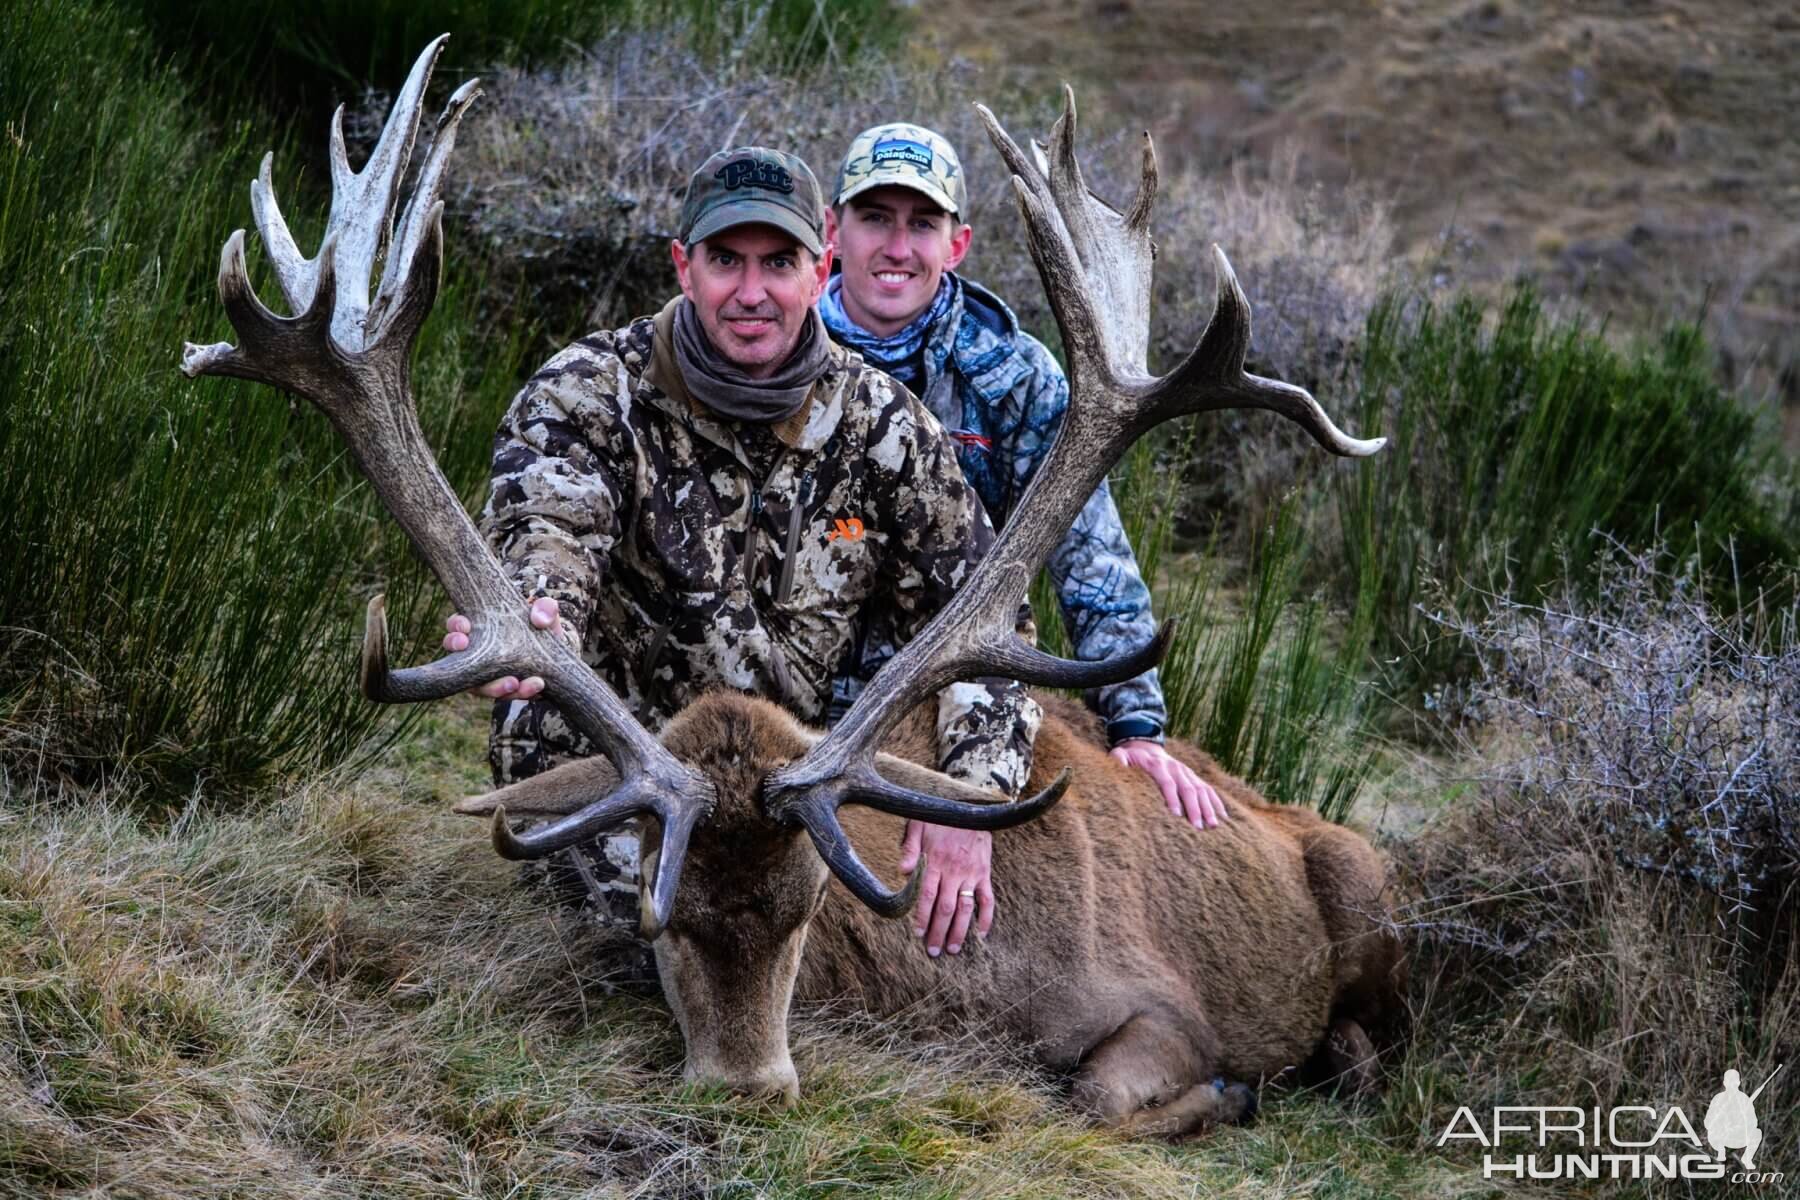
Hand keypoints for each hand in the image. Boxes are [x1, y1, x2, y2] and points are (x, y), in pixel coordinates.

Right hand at [443, 597, 561, 698]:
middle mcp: (475, 654)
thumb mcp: (546, 612)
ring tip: (514, 682)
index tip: (464, 627)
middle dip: (461, 657)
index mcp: (478, 628)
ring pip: (479, 686)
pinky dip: (520, 692)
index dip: (455, 626)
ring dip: (494, 686)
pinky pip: (506, 696)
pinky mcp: (505, 692)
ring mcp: (486, 676)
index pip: (456, 626)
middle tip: (469, 650)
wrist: (556, 653)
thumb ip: (545, 608)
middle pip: (456, 658)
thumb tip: (538, 619)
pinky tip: (535, 686)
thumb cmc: (541, 626)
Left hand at [898, 821, 992, 957]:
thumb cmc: (940, 817)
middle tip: (933, 951)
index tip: (918, 934)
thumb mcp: (918, 825)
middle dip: (938, 931)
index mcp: (935, 862)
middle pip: (945, 908)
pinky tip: (982, 934)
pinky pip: (988, 899)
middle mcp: (954, 871)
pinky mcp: (985, 873)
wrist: (972, 806)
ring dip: (959, 931)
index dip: (922, 917)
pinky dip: (986, 917)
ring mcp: (972, 874)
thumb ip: (909, 848)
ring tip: (953, 949)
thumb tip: (902, 871)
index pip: (927, 896)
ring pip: (966, 908)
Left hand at [1110, 738, 1228, 829]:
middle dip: (1194, 809)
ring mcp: (1187, 772)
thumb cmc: (1131, 758)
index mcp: (1158, 765)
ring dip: (1208, 808)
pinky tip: (1223, 816)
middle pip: (1188, 789)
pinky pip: (1208, 789)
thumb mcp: (1120, 756)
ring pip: (1201, 790)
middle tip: (1197, 827)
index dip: (1172, 798)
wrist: (1145, 746)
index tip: (1175, 815)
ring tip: (1213, 825)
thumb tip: (1119, 765)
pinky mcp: (1193, 777)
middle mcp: (1176, 768)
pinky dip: (1217, 802)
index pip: (1167, 782)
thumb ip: (1118, 760)